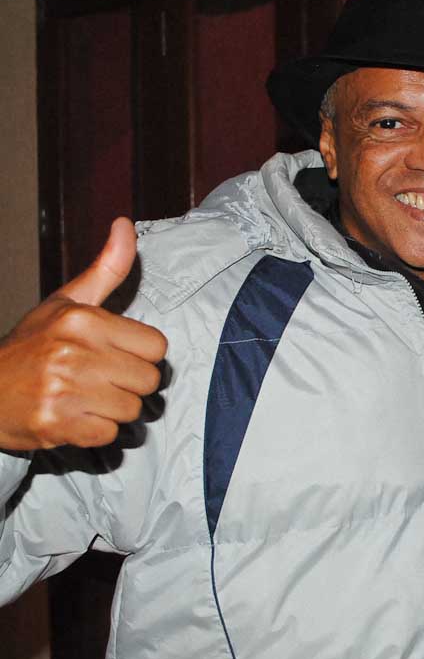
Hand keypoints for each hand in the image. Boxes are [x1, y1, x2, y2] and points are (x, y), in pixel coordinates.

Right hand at [0, 218, 166, 450]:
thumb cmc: (32, 346)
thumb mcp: (66, 302)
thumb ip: (106, 268)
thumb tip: (126, 224)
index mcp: (82, 320)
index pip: (156, 346)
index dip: (140, 354)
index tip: (115, 354)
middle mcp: (73, 352)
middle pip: (148, 380)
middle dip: (128, 383)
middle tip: (98, 379)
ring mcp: (63, 389)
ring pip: (131, 409)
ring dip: (113, 409)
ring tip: (85, 398)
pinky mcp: (57, 424)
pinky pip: (108, 433)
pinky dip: (95, 431)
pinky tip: (74, 417)